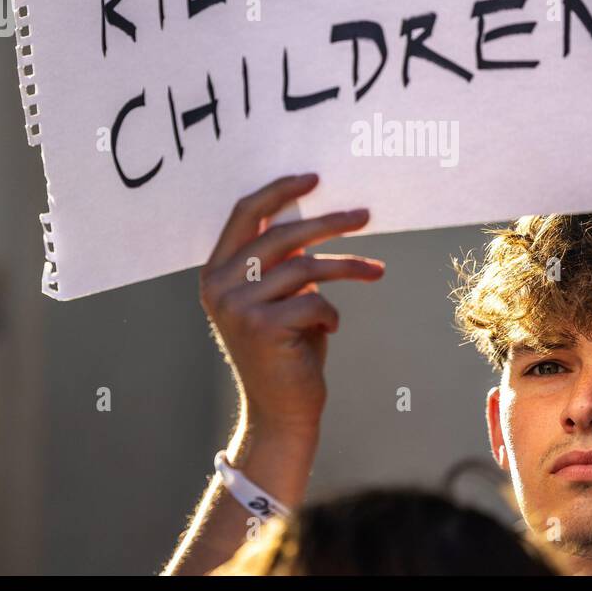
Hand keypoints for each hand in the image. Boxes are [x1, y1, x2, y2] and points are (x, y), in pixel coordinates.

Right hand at [199, 173, 383, 436]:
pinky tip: (329, 329)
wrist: (281, 412)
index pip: (245, 213)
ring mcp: (237, 307)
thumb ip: (284, 260)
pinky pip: (314, 302)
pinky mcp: (262, 328)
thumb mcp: (280, 297)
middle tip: (365, 215)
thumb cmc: (287, 349)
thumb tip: (319, 214)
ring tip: (376, 270)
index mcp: (216, 272)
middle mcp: (219, 286)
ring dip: (347, 267)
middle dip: (330, 222)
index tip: (316, 178)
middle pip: (282, 235)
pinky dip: (331, 314)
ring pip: (305, 268)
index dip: (280, 190)